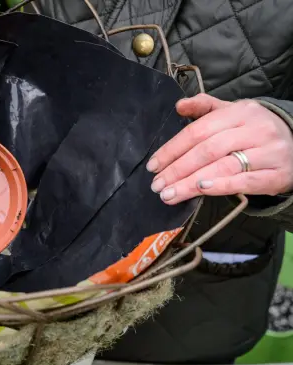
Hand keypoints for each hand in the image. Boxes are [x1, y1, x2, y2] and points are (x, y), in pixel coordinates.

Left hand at [147, 94, 292, 203]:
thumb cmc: (254, 130)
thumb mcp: (232, 112)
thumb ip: (205, 107)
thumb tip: (179, 105)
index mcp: (240, 112)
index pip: (198, 131)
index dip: (172, 149)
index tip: (153, 165)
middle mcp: (256, 130)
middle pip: (208, 150)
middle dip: (177, 169)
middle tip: (157, 185)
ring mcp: (269, 152)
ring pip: (224, 167)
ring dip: (191, 183)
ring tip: (169, 194)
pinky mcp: (278, 174)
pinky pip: (246, 181)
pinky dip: (221, 186)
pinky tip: (201, 190)